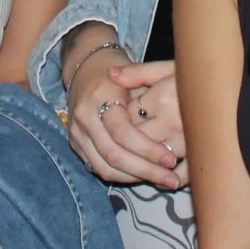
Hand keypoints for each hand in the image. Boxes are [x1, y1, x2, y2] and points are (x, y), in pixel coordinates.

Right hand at [66, 52, 183, 189]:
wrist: (84, 67)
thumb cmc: (118, 70)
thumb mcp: (137, 71)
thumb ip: (153, 92)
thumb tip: (174, 113)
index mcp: (100, 96)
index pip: (123, 132)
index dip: (148, 149)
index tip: (172, 159)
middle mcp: (84, 116)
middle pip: (113, 155)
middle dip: (145, 170)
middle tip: (171, 179)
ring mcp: (76, 132)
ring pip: (104, 167)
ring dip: (135, 178)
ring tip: (161, 181)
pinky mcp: (75, 144)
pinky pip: (98, 168)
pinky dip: (122, 176)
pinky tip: (142, 176)